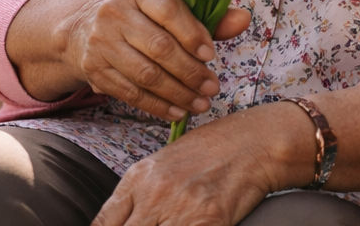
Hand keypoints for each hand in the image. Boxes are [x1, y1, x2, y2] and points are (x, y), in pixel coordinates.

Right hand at [62, 0, 249, 122]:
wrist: (89, 29)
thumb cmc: (146, 17)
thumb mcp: (173, 8)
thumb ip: (209, 16)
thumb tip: (243, 20)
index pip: (167, 10)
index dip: (192, 34)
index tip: (211, 56)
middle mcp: (115, 12)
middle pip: (158, 47)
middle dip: (190, 71)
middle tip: (212, 87)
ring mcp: (101, 42)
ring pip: (145, 74)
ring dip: (177, 93)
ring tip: (201, 103)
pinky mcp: (94, 69)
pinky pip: (130, 93)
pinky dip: (157, 106)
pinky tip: (178, 112)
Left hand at [91, 106, 282, 225]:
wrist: (256, 142)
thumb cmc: (214, 148)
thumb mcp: (166, 162)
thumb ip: (141, 191)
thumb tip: (123, 219)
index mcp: (140, 177)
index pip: (103, 224)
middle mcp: (155, 194)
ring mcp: (181, 209)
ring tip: (173, 225)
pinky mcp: (208, 221)